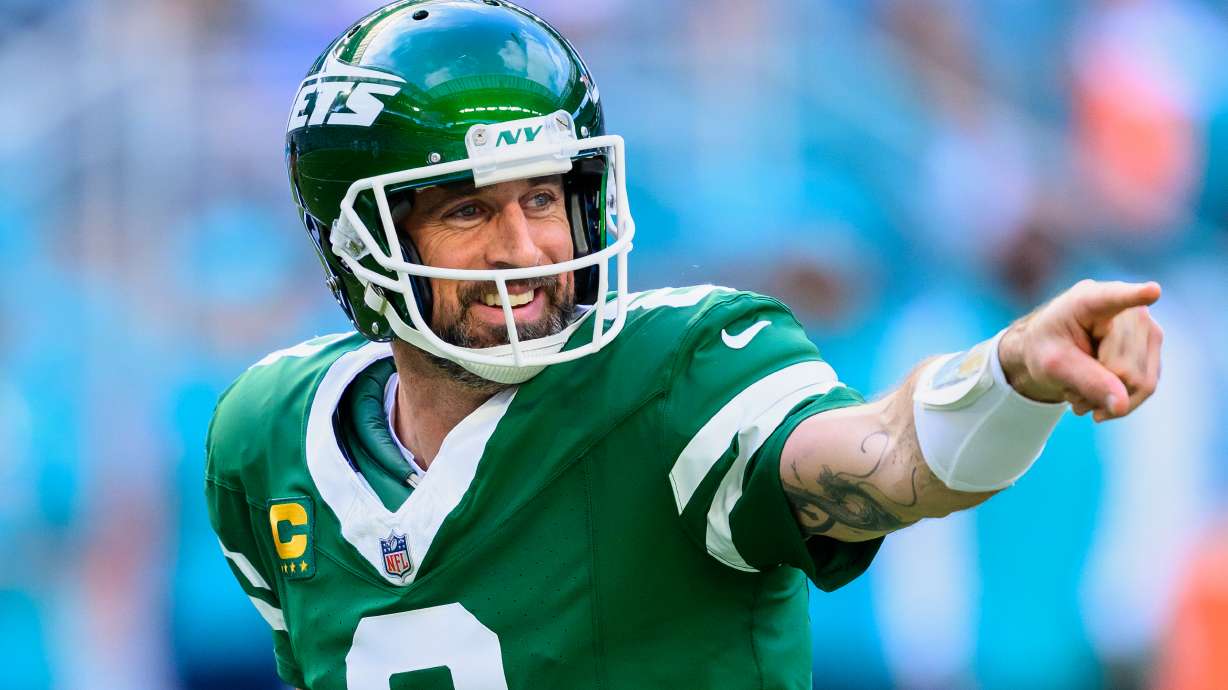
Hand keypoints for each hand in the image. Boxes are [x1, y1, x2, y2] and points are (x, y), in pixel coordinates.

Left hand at [998, 280, 1162, 421]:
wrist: (1054, 350)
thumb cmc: (1046, 348)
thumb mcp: (1053, 365)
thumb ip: (1086, 381)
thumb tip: (1123, 406)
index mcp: (1089, 300)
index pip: (1115, 298)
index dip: (1135, 295)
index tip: (1152, 290)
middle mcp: (1127, 308)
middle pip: (1126, 369)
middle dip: (1099, 389)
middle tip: (1070, 390)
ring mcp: (1146, 326)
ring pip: (1141, 382)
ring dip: (1109, 398)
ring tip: (1081, 393)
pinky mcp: (1153, 345)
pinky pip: (1147, 386)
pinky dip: (1121, 399)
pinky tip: (1099, 393)